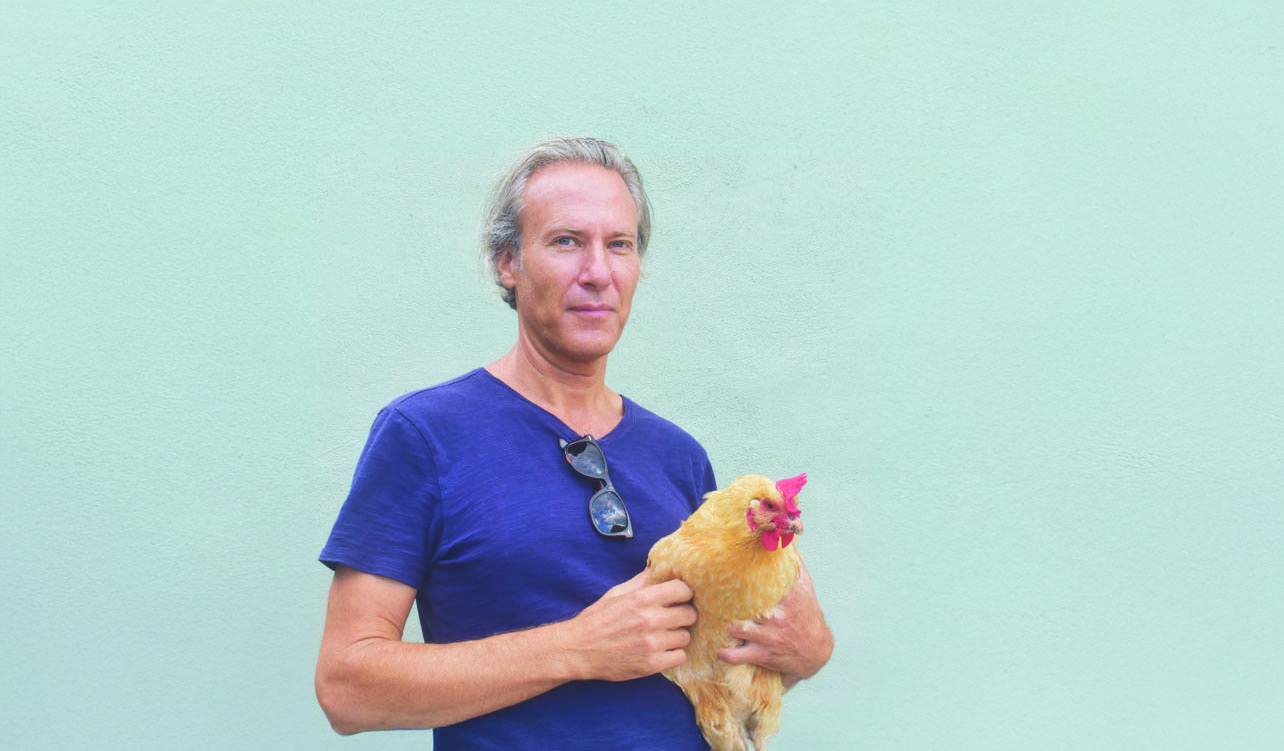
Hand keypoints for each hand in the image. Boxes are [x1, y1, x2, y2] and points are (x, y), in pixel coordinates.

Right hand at [561, 569, 696, 681]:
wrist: (578, 650)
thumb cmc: (597, 619)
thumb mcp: (617, 593)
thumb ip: (641, 581)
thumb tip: (656, 565)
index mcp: (642, 598)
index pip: (683, 589)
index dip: (683, 594)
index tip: (679, 598)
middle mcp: (650, 619)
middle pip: (690, 614)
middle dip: (683, 615)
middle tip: (673, 619)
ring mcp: (652, 643)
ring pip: (685, 637)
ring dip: (676, 637)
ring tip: (663, 636)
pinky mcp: (652, 664)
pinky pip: (679, 657)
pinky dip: (672, 655)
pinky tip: (661, 651)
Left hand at [717, 560, 832, 687]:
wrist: (818, 650)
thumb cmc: (809, 616)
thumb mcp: (806, 588)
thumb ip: (795, 566)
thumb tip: (786, 543)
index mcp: (786, 597)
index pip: (762, 583)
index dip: (743, 577)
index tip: (729, 573)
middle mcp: (776, 616)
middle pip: (744, 606)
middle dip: (728, 602)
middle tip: (714, 597)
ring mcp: (769, 636)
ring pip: (737, 628)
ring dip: (725, 625)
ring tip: (715, 621)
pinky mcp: (763, 654)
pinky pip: (737, 656)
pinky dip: (725, 654)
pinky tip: (718, 649)